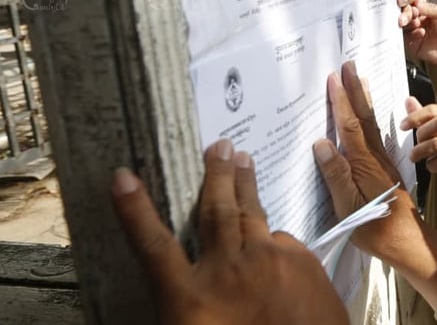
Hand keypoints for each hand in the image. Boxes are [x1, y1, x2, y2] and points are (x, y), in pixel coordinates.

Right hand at [112, 140, 345, 324]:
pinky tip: (274, 238)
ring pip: (253, 215)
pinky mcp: (301, 261)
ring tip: (243, 159)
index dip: (135, 210)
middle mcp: (227, 269)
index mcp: (190, 298)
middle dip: (214, 175)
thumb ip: (190, 302)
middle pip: (216, 212)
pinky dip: (274, 240)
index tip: (123, 176)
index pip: (153, 246)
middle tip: (218, 145)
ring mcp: (268, 260)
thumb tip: (186, 283)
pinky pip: (283, 242)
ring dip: (246, 185)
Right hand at [313, 62, 436, 307]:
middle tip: (349, 64)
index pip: (349, 125)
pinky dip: (371, 117)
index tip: (334, 77)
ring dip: (364, 99)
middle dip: (355, 90)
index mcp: (362, 163)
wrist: (407, 241)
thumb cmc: (374, 228)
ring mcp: (383, 160)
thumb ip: (336, 176)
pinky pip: (376, 134)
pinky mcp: (386, 167)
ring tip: (360, 79)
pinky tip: (371, 114)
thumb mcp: (349, 207)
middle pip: (364, 116)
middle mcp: (375, 156)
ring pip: (372, 123)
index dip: (341, 101)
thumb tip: (321, 143)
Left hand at [402, 100, 436, 192]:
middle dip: (421, 133)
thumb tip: (408, 100)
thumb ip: (424, 115)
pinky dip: (431, 164)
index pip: (433, 110)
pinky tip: (430, 163)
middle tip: (416, 140)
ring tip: (414, 155)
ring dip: (420, 150)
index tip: (403, 125)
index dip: (415, 117)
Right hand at [403, 0, 436, 77]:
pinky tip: (421, 32)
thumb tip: (417, 3)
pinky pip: (406, 37)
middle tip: (412, 13)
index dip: (410, 1)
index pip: (414, 3)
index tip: (409, 0)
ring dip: (408, 21)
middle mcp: (420, 20)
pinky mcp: (414, 44)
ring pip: (404, 24)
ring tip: (417, 22)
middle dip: (407, 11)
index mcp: (427, 10)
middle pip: (406, 12)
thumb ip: (431, 8)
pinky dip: (412, 33)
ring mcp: (416, 31)